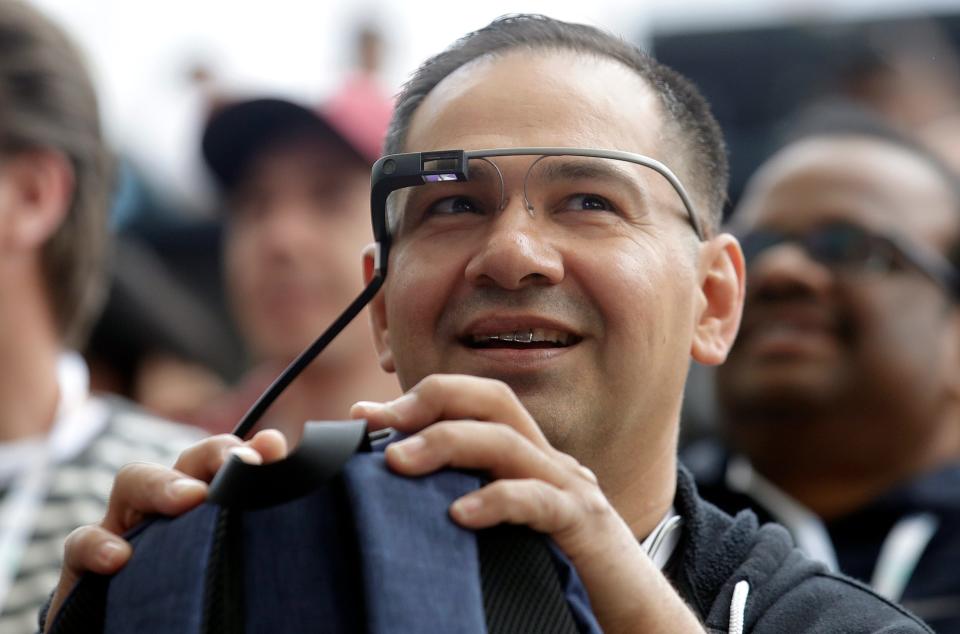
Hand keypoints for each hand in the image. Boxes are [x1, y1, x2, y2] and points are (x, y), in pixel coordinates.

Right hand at [43, 429, 286, 632]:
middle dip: (213, 454)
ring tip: (191, 498)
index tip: (273, 448)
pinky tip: (119, 557)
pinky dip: (97, 545)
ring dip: (161, 484)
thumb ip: (262, 528)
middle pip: (186, 462)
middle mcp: (168, 509)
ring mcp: (125, 530)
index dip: (248, 450)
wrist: (151, 632)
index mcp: (209, 505)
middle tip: (242, 463)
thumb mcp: (235, 562)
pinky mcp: (86, 568)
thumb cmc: (204, 602)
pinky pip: (82, 543)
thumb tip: (289, 485)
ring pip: (132, 482)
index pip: (228, 463)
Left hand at [351, 374, 701, 632]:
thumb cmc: (560, 568)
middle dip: (432, 402)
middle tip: (376, 424)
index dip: (420, 399)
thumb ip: (463, 501)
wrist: (632, 609)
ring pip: (508, 441)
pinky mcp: (583, 523)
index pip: (473, 401)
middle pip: (493, 400)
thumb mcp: (505, 527)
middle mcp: (546, 459)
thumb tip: (395, 495)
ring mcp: (568, 486)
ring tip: (398, 461)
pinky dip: (498, 500)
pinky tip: (460, 516)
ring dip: (447, 443)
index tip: (363, 417)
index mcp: (524, 456)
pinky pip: (539, 499)